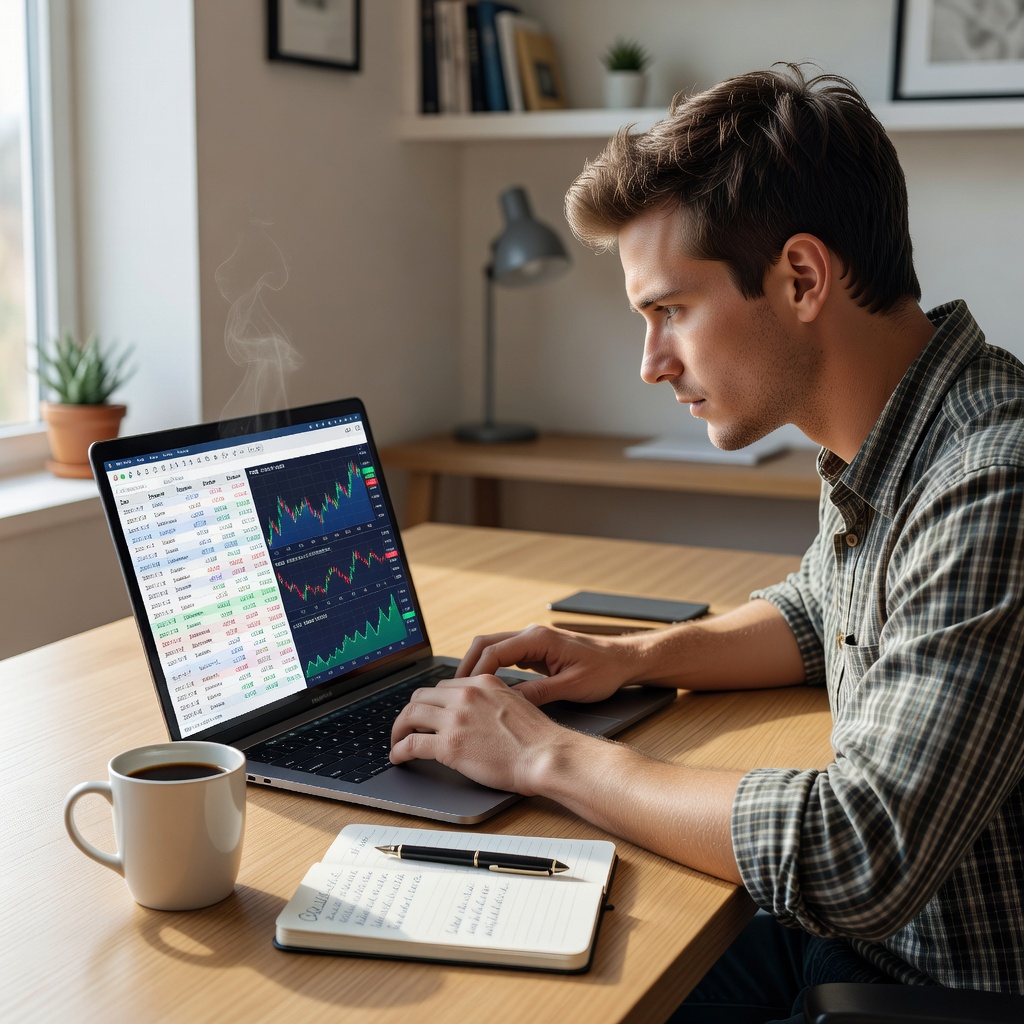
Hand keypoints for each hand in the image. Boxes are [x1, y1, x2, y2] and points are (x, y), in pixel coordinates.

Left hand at [389, 675, 580, 793]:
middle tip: (406, 727)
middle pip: (421, 696)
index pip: (443, 687)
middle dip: (410, 712)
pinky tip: (398, 757)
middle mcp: (465, 695)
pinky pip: (411, 743)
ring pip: (410, 715)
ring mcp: (456, 719)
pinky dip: (399, 750)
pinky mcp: (449, 745)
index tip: (426, 714)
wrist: (545, 755)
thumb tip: (477, 712)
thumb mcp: (515, 703)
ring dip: (398, 729)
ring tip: (397, 742)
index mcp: (482, 682)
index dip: (430, 702)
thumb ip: (492, 701)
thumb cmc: (537, 738)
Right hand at [455, 624, 644, 705]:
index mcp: (539, 639)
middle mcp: (532, 635)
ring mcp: (532, 641)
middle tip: (453, 692)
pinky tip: (484, 688)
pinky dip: (490, 669)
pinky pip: (503, 655)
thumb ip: (538, 693)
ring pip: (492, 648)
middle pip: (485, 644)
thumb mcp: (572, 687)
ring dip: (476, 667)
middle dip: (467, 666)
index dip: (475, 673)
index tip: (463, 693)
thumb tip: (508, 702)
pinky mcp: (535, 650)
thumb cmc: (604, 671)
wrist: (624, 660)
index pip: (494, 651)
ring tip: (463, 692)